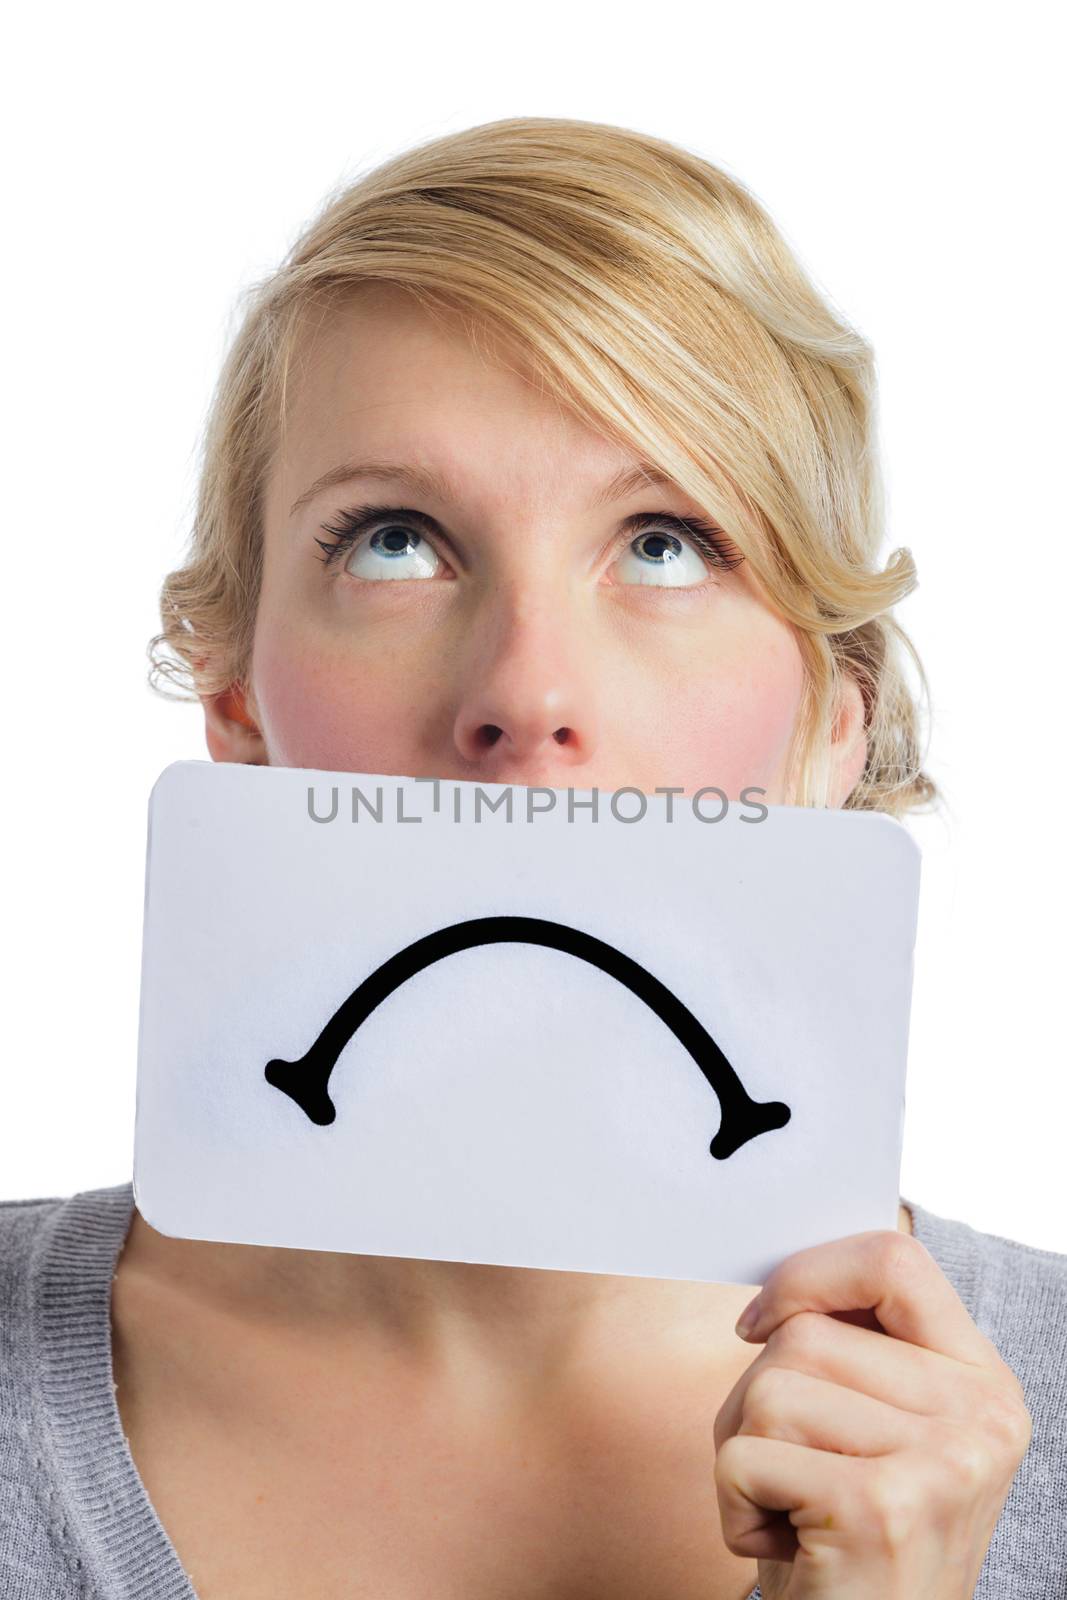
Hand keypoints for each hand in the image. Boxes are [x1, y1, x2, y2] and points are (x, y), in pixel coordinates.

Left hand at [712, 1230, 1031, 1597]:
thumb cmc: (848, 1542)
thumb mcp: (879, 1432)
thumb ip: (858, 1350)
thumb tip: (784, 1284)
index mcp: (983, 1383)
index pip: (893, 1260)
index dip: (809, 1274)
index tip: (760, 1322)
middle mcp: (982, 1417)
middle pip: (806, 1332)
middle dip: (757, 1400)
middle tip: (788, 1475)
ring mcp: (942, 1463)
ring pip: (769, 1389)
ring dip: (743, 1454)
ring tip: (791, 1513)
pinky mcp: (881, 1508)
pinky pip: (745, 1456)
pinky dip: (734, 1505)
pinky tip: (785, 1547)